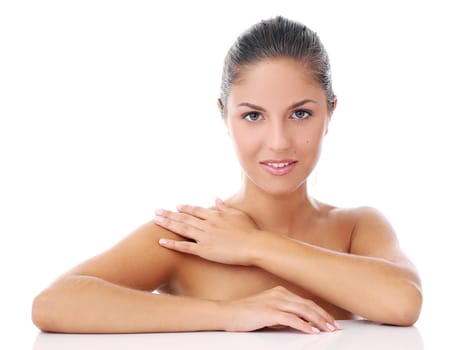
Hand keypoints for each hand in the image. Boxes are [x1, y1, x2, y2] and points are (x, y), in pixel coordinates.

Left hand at [153, 198, 258, 264]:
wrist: (254, 245)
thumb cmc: (250, 231)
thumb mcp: (238, 214)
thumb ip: (225, 207)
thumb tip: (216, 199)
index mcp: (215, 215)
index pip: (196, 210)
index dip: (185, 208)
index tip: (176, 207)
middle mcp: (207, 224)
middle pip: (184, 217)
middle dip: (169, 214)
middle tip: (156, 211)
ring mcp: (205, 237)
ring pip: (182, 228)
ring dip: (167, 224)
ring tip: (155, 220)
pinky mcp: (204, 250)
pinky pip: (185, 247)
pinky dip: (172, 244)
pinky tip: (161, 241)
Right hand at [218, 286, 340, 332]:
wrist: (226, 313)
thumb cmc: (244, 313)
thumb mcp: (266, 310)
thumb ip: (282, 313)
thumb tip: (298, 323)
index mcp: (279, 292)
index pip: (305, 301)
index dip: (319, 311)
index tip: (329, 320)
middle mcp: (279, 294)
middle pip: (307, 305)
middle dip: (323, 316)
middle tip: (334, 326)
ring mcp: (274, 302)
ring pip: (303, 310)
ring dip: (318, 321)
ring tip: (328, 329)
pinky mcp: (269, 312)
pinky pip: (292, 319)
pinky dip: (304, 325)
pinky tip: (311, 331)